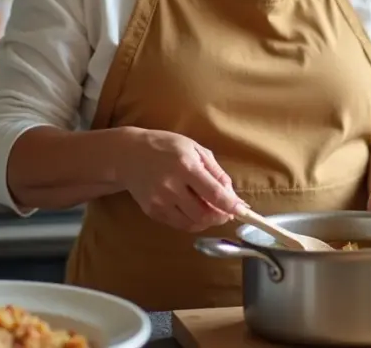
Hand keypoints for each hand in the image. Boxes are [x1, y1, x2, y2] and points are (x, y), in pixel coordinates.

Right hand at [117, 127, 244, 232]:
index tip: (242, 210)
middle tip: (227, 211)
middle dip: (220, 216)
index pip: (213, 193)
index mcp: (185, 166)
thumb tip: (232, 194)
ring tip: (211, 210)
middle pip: (204, 213)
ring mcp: (160, 201)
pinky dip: (192, 221)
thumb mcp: (194, 149)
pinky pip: (178, 224)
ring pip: (192, 223)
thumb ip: (215, 171)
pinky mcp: (152, 211)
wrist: (129, 154)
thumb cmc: (166, 147)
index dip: (230, 205)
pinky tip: (193, 209)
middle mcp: (171, 185)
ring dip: (207, 221)